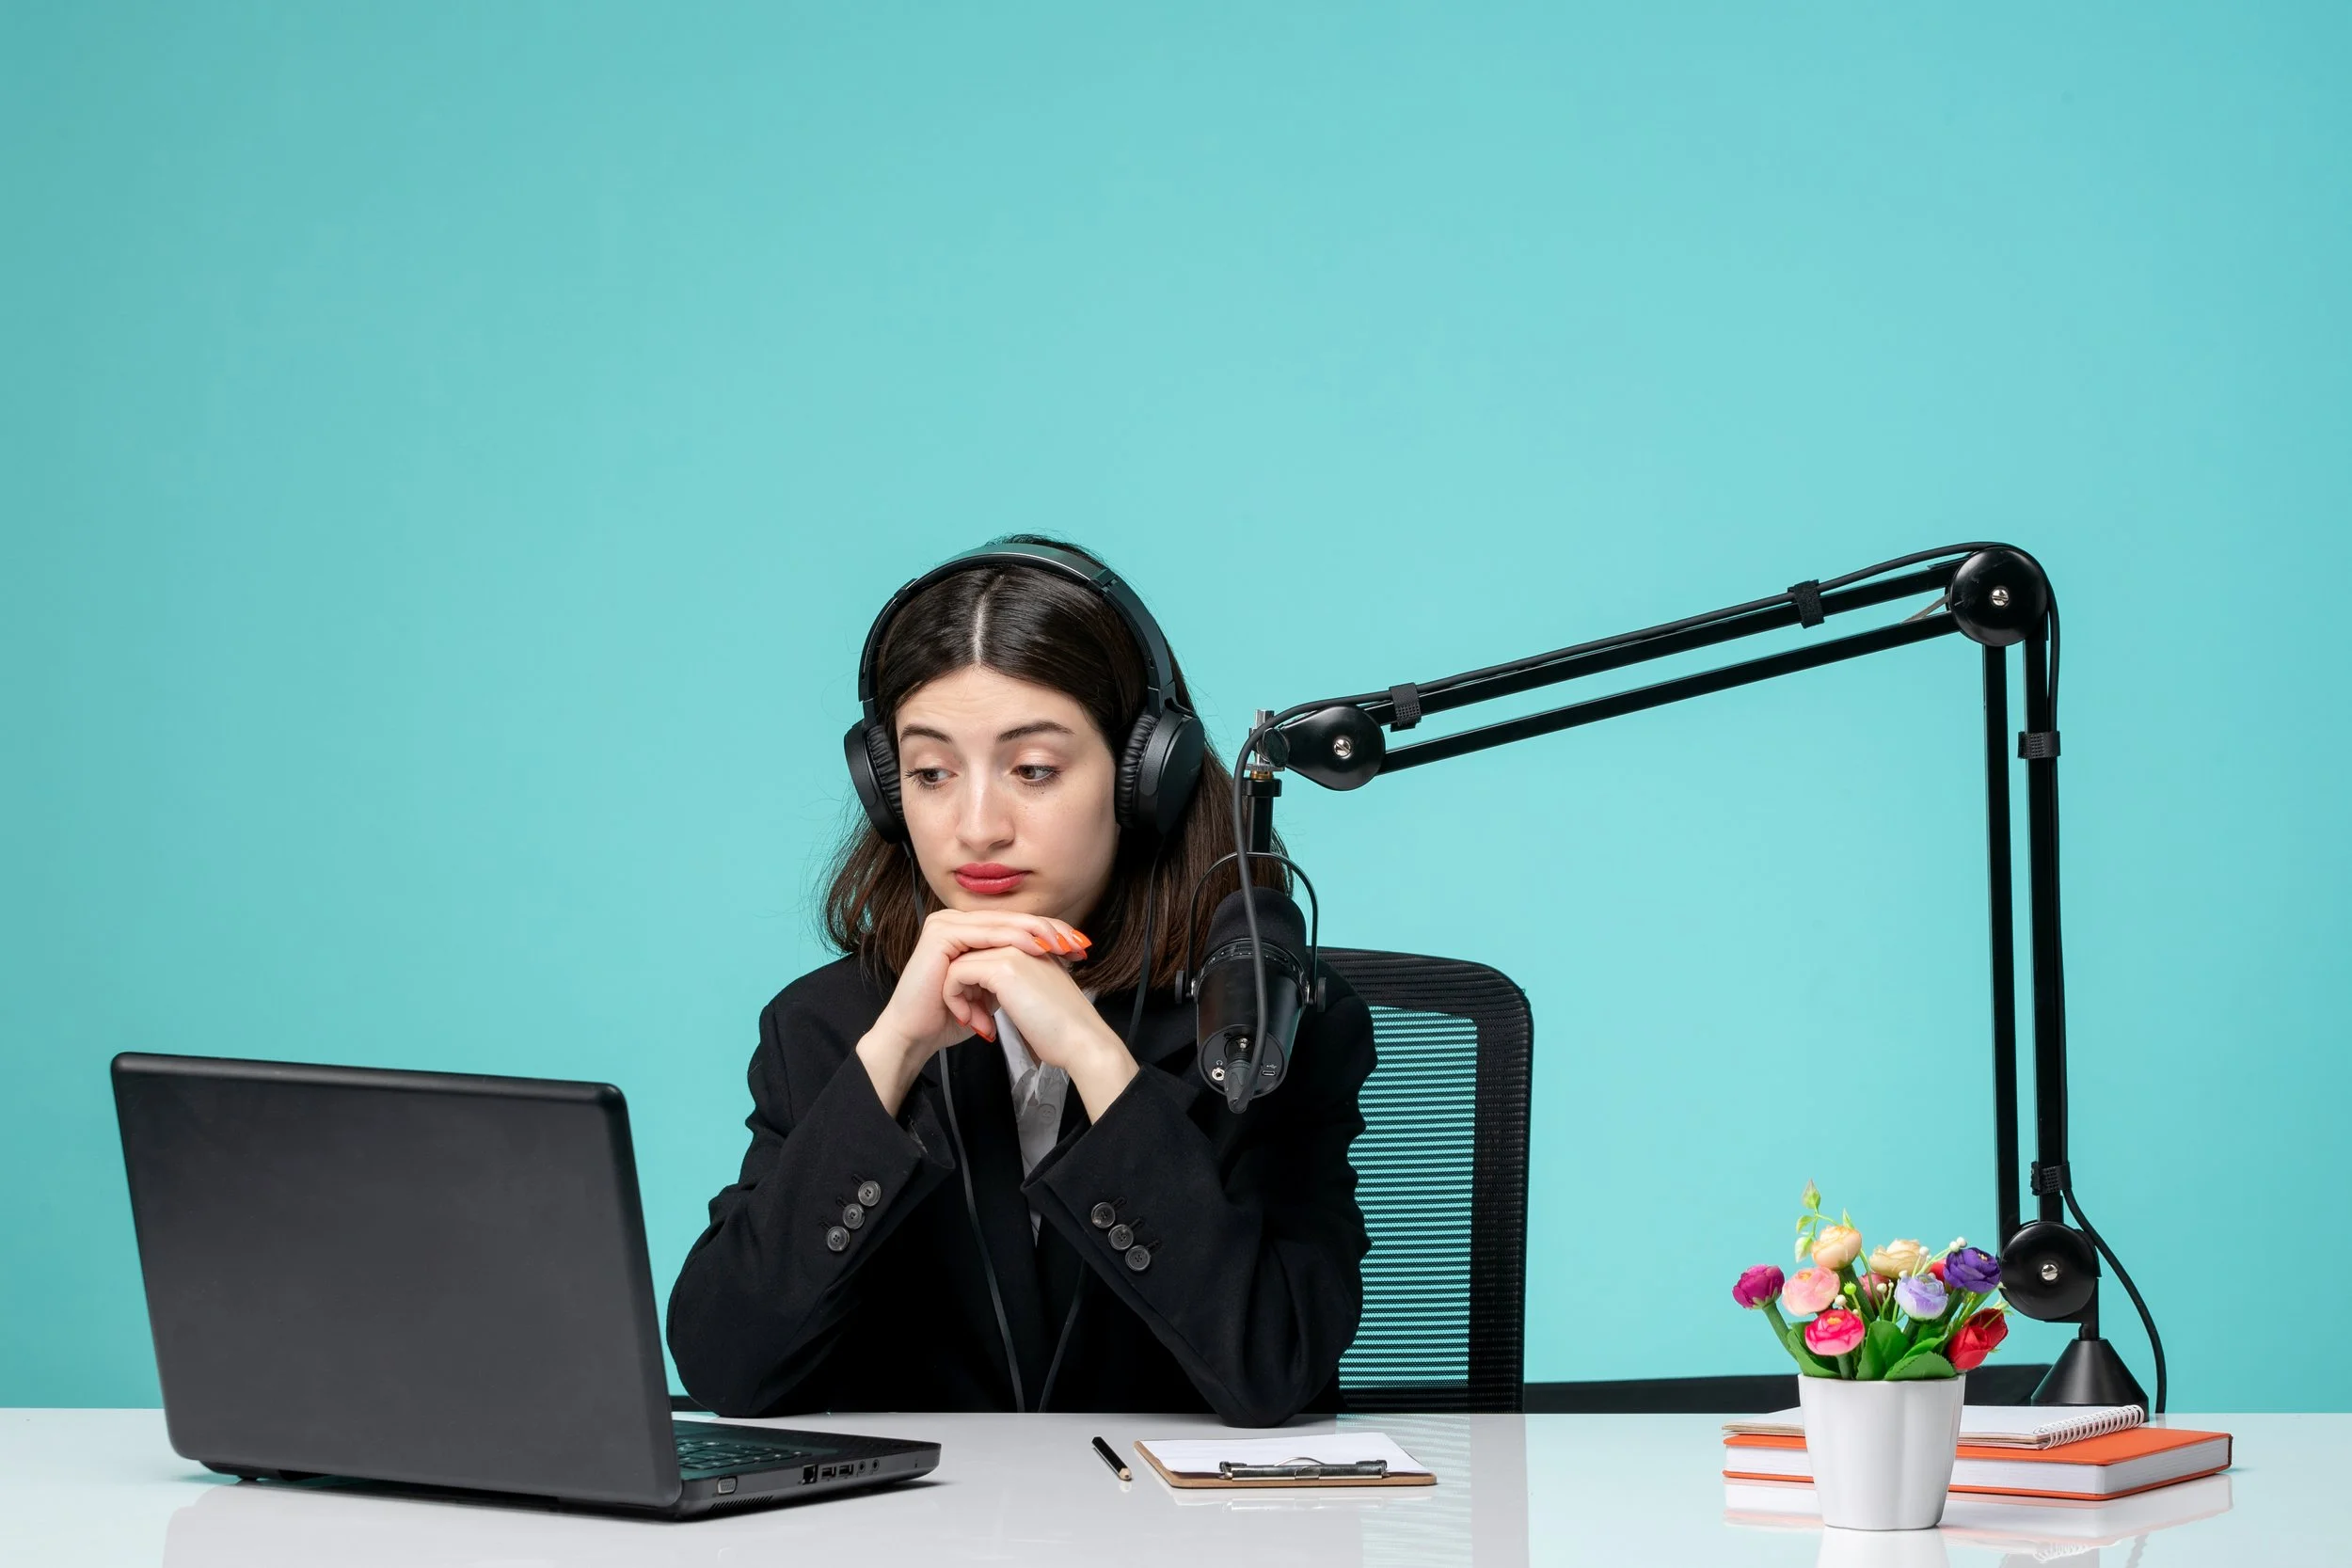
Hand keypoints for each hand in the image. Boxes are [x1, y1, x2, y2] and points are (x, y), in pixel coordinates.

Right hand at [855, 908, 1089, 1114]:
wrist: (917, 1036)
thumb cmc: (951, 1018)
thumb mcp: (991, 989)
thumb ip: (1010, 970)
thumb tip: (1046, 962)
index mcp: (967, 930)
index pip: (1016, 925)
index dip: (1050, 933)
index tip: (1081, 946)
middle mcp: (956, 922)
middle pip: (1012, 920)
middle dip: (1050, 931)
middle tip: (1079, 943)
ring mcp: (946, 924)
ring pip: (1002, 924)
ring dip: (1036, 934)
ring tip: (1062, 946)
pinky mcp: (940, 935)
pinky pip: (984, 934)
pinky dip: (1013, 941)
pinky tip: (1035, 949)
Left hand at [940, 946, 1138, 1121]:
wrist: (1081, 1041)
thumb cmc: (1062, 1027)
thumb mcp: (1038, 992)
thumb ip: (1018, 979)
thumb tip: (988, 988)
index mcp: (1032, 944)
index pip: (984, 951)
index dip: (975, 982)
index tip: (983, 1011)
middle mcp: (1021, 940)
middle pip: (969, 954)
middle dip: (964, 988)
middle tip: (977, 1019)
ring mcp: (1012, 950)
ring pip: (958, 962)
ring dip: (958, 996)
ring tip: (977, 1023)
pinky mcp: (1002, 966)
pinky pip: (956, 974)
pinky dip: (955, 1000)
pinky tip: (974, 1023)